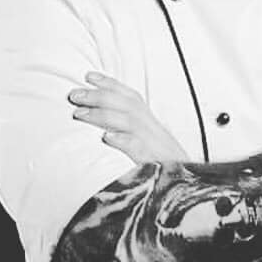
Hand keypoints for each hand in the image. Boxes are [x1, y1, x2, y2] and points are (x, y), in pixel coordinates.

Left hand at [68, 73, 187, 162]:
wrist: (188, 185)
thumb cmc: (163, 165)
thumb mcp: (148, 143)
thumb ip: (129, 130)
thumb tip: (103, 126)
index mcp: (149, 121)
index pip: (129, 96)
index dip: (110, 83)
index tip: (88, 75)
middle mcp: (152, 127)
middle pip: (126, 104)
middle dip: (98, 96)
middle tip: (73, 95)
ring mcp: (154, 143)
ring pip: (129, 121)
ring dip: (103, 115)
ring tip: (79, 113)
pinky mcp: (155, 161)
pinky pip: (139, 147)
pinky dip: (123, 140)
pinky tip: (107, 137)